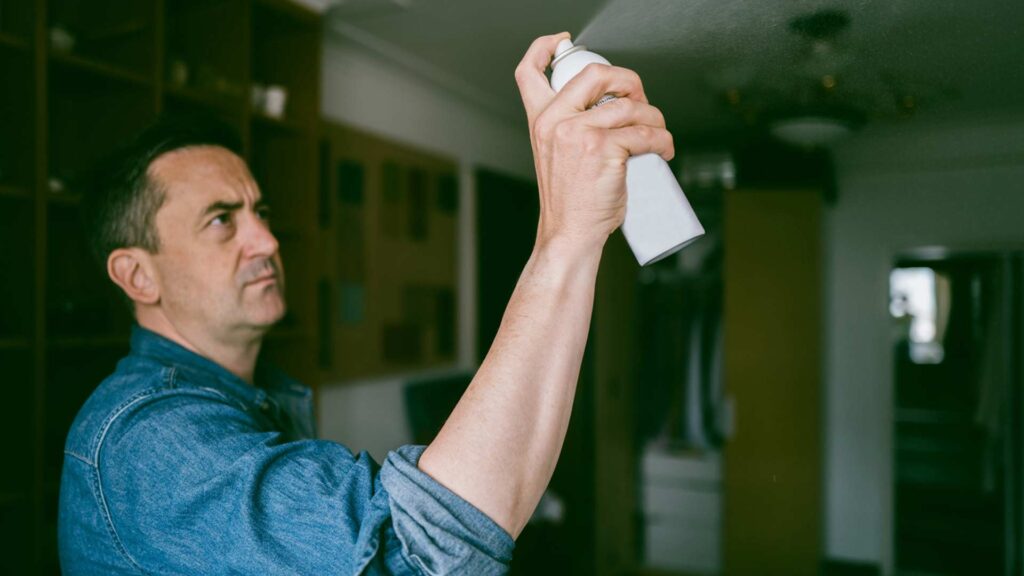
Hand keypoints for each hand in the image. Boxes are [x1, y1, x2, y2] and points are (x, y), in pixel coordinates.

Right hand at [514, 33, 674, 253]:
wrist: (569, 233)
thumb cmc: (570, 201)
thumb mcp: (556, 156)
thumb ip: (570, 129)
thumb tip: (611, 108)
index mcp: (540, 121)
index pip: (529, 72)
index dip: (544, 48)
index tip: (562, 42)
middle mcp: (555, 122)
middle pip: (596, 74)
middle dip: (627, 80)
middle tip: (639, 100)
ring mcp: (579, 133)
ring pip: (630, 105)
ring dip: (654, 117)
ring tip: (657, 135)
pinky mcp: (604, 148)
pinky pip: (645, 132)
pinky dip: (662, 139)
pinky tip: (662, 150)